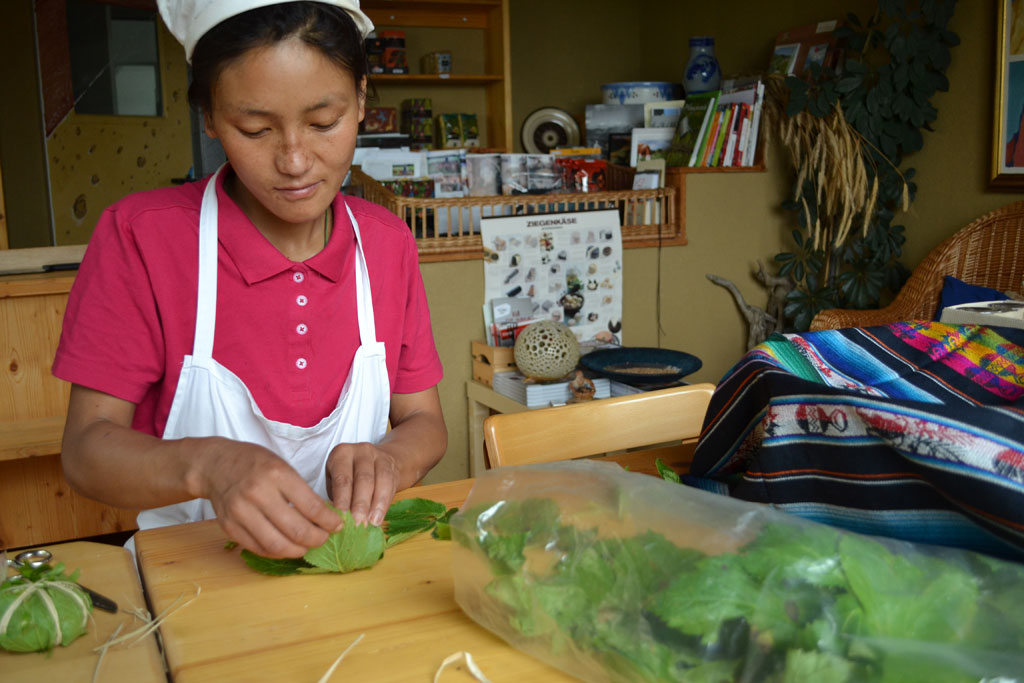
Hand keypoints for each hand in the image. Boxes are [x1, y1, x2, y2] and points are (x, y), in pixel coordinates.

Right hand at [194, 438, 341, 557]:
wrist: (216, 464)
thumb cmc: (255, 463)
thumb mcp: (283, 466)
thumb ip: (302, 492)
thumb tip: (326, 518)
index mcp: (277, 474)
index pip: (312, 507)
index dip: (330, 522)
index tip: (338, 525)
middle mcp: (258, 493)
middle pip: (296, 530)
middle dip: (317, 539)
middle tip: (324, 538)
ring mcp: (241, 512)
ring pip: (277, 545)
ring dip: (298, 551)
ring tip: (306, 546)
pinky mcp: (229, 527)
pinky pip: (258, 548)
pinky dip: (277, 552)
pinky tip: (286, 547)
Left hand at [325, 442, 397, 526]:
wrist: (375, 460)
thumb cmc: (349, 476)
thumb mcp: (337, 483)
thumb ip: (337, 498)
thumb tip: (337, 520)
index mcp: (341, 454)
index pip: (342, 479)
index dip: (343, 499)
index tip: (342, 518)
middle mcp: (360, 451)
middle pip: (363, 479)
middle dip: (361, 503)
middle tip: (358, 523)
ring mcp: (378, 455)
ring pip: (380, 480)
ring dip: (376, 505)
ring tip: (371, 523)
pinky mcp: (391, 463)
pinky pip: (390, 484)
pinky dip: (385, 503)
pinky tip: (379, 518)